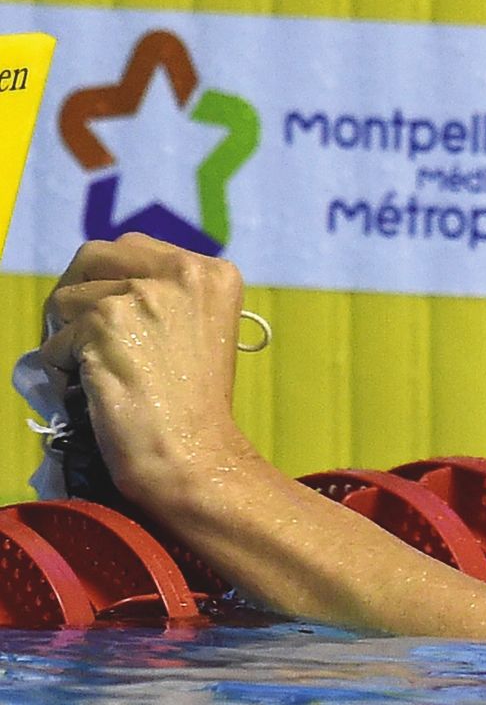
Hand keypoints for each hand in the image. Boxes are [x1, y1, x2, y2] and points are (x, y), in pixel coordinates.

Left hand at [40, 234, 257, 514]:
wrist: (195, 456)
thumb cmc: (193, 407)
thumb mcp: (195, 329)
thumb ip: (160, 295)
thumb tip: (92, 284)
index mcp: (213, 273)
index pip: (132, 248)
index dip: (110, 282)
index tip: (113, 321)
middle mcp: (184, 273)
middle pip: (92, 256)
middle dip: (77, 296)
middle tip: (83, 339)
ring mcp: (143, 295)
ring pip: (64, 299)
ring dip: (67, 338)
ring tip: (97, 374)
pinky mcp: (105, 323)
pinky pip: (53, 341)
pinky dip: (62, 369)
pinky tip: (94, 391)